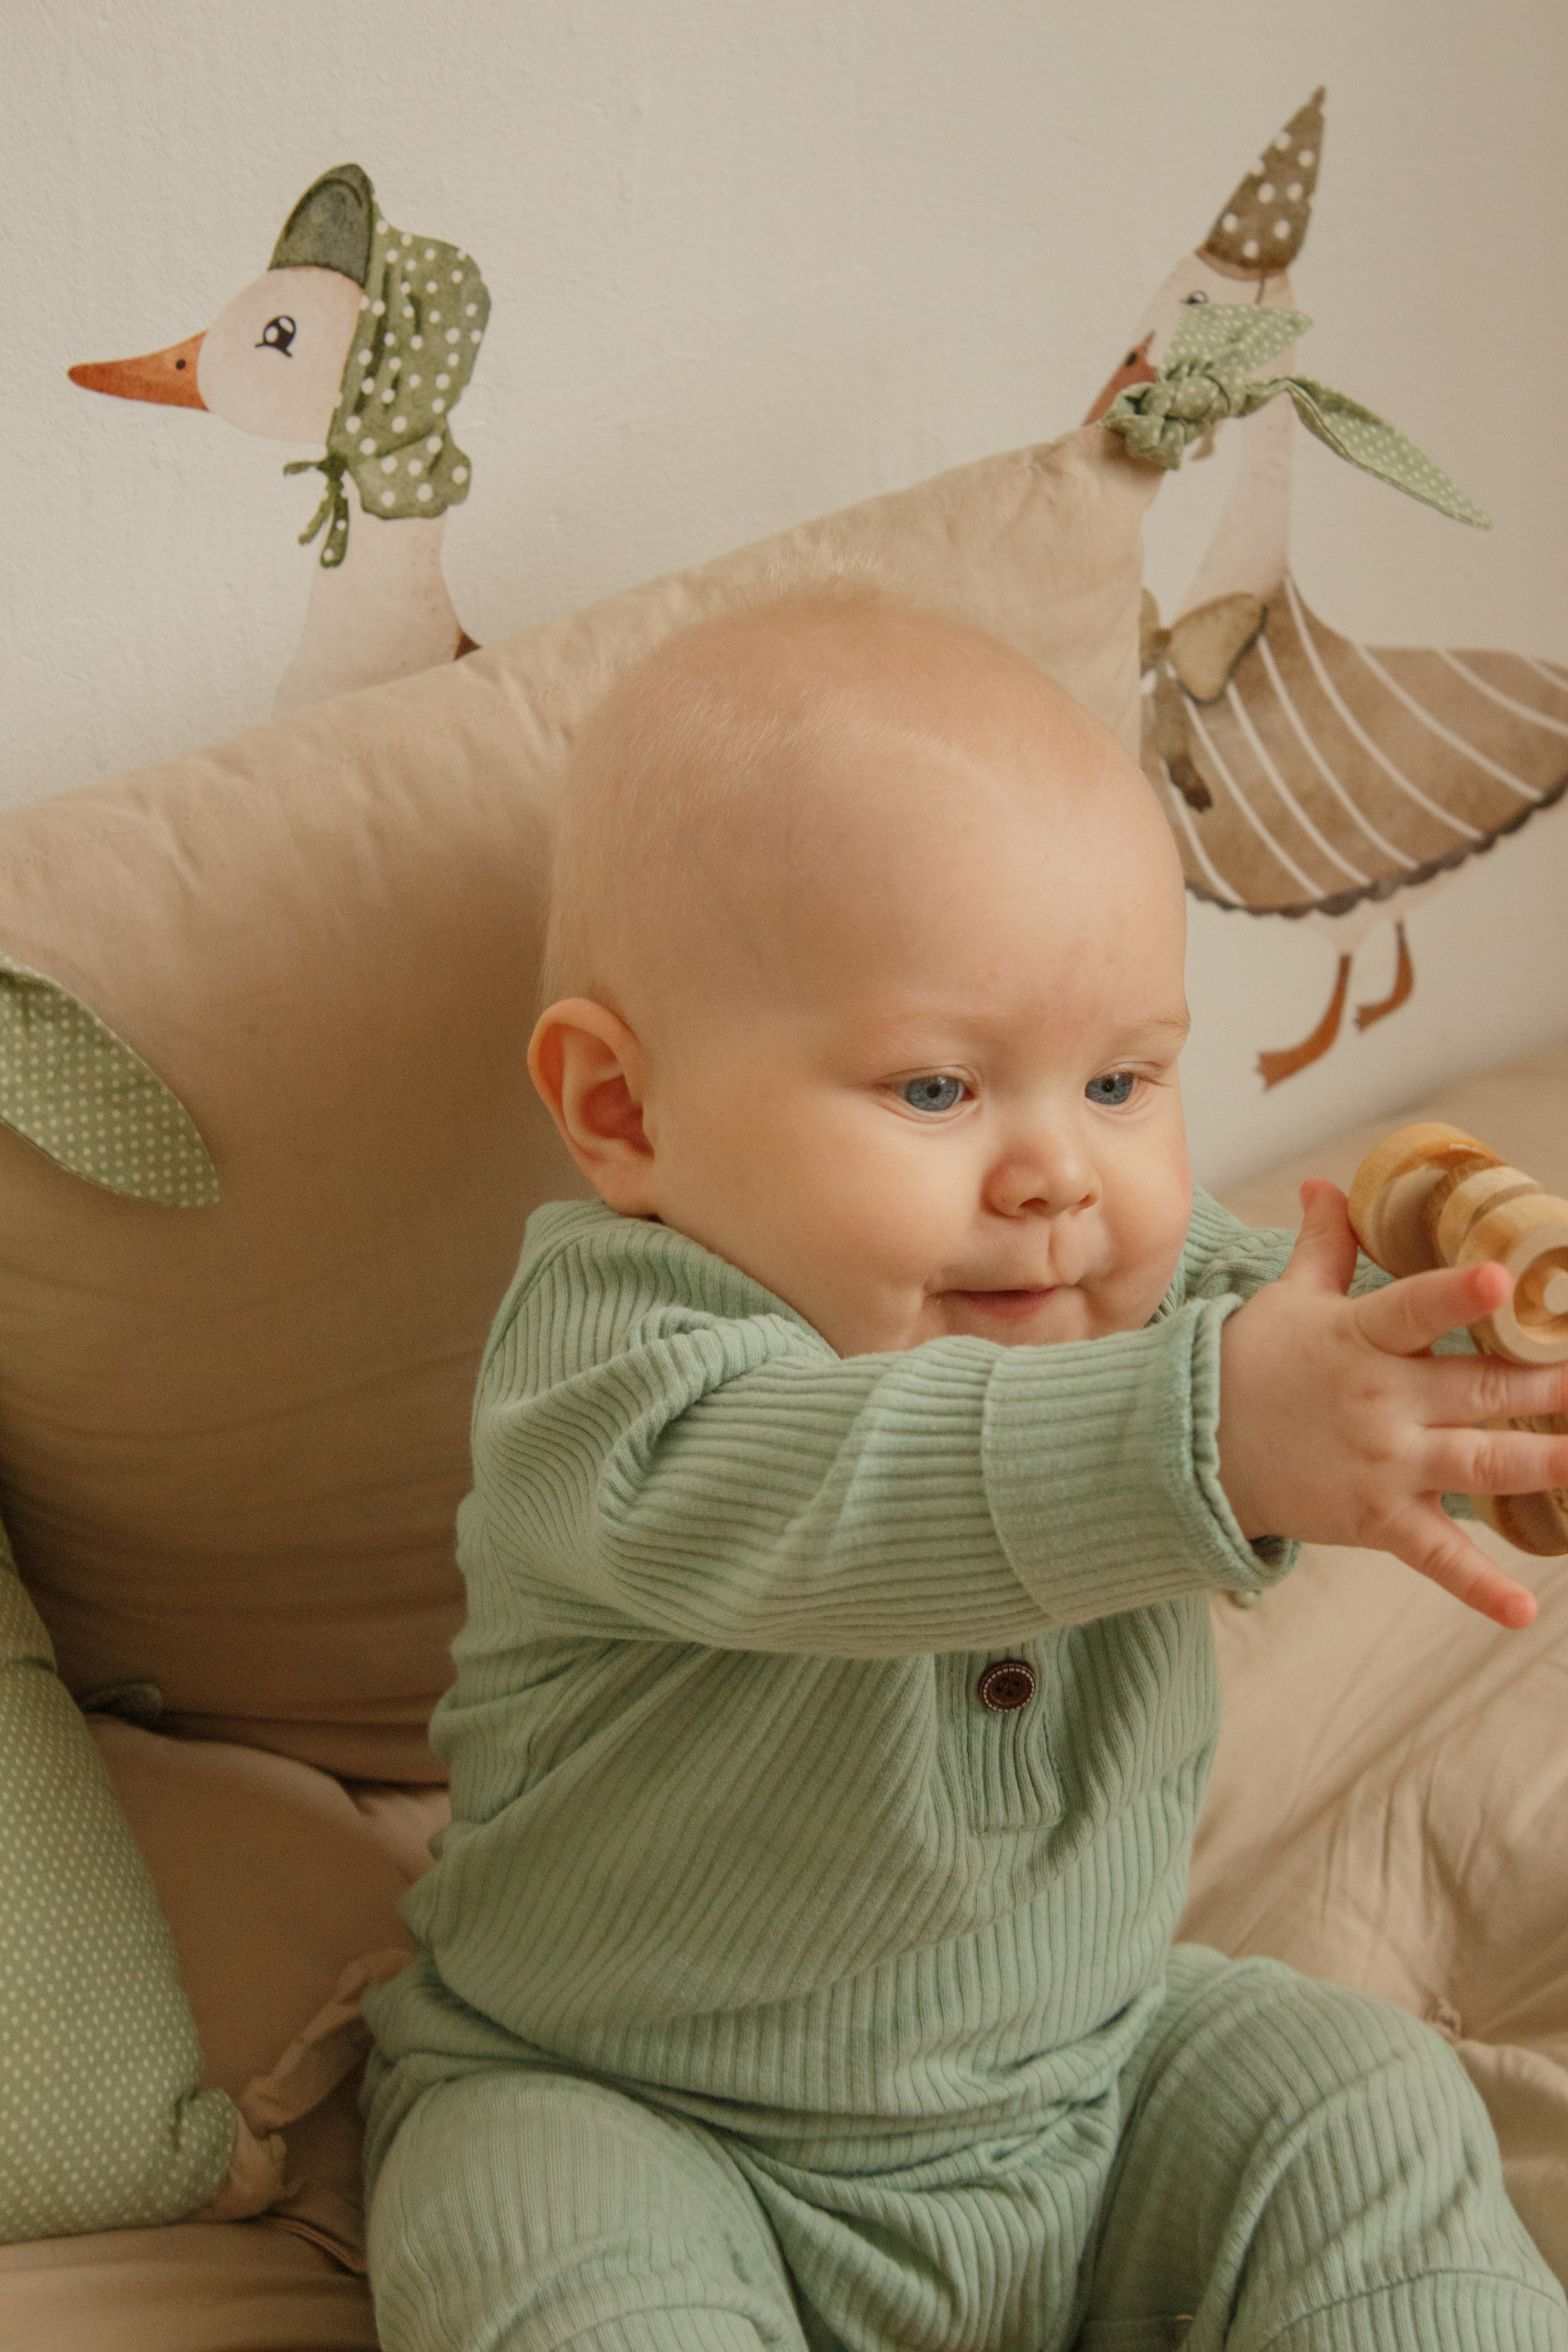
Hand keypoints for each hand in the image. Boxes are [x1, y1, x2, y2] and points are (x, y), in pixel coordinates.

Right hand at [1216, 1180, 1567, 1627]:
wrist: (1192, 1449)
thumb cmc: (1250, 1364)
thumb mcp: (1289, 1300)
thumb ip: (1325, 1245)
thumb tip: (1327, 1185)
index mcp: (1360, 1339)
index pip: (1413, 1309)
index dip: (1455, 1296)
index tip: (1497, 1279)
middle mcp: (1380, 1403)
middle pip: (1478, 1389)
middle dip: (1549, 1384)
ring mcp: (1384, 1466)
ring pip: (1481, 1466)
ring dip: (1545, 1465)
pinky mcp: (1379, 1521)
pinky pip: (1437, 1556)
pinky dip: (1478, 1587)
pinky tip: (1523, 1608)